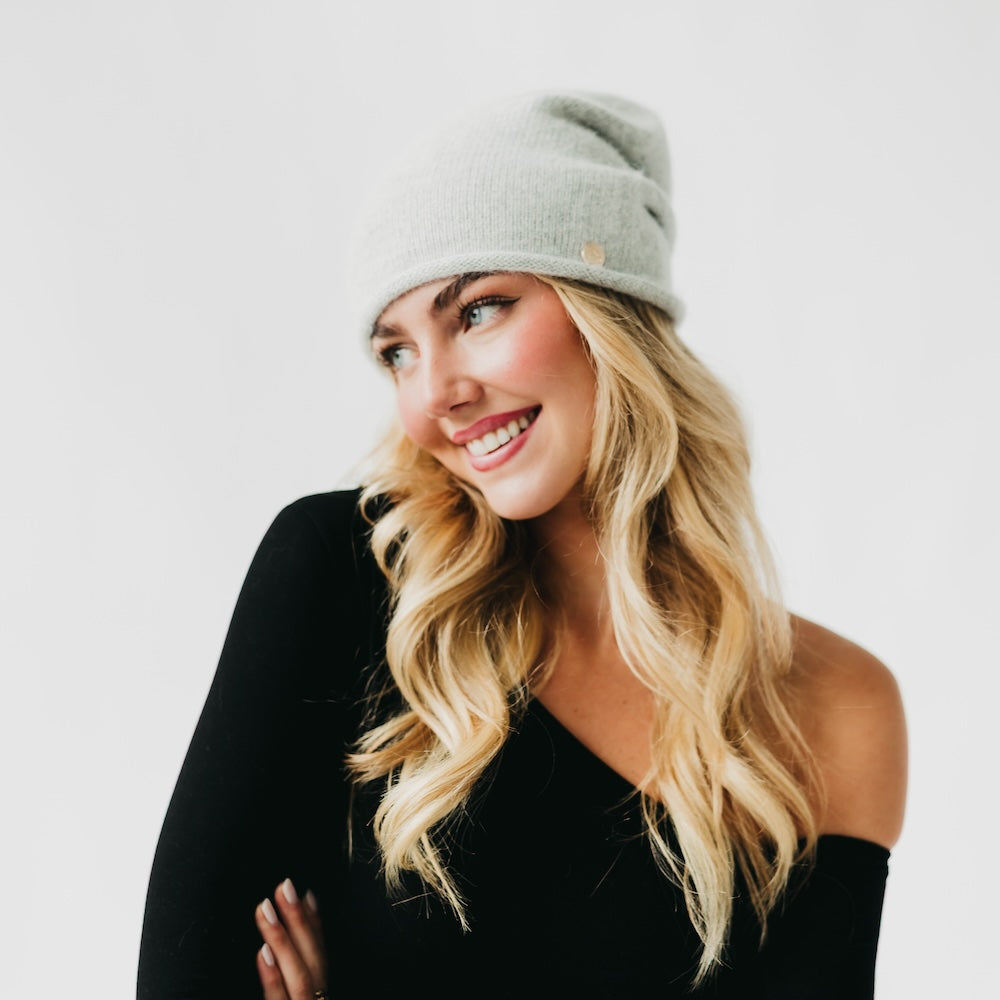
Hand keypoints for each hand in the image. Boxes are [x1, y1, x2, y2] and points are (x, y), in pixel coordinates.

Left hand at [255, 878, 328, 999]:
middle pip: (313, 959)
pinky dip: (272, 976)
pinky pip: (277, 999)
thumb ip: (293, 971)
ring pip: (298, 975)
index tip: (307, 893)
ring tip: (266, 910)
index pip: (320, 953)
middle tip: (285, 888)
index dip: (315, 923)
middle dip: (300, 921)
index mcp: (318, 994)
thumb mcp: (296, 993)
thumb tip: (294, 923)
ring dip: (282, 939)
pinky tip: (262, 953)